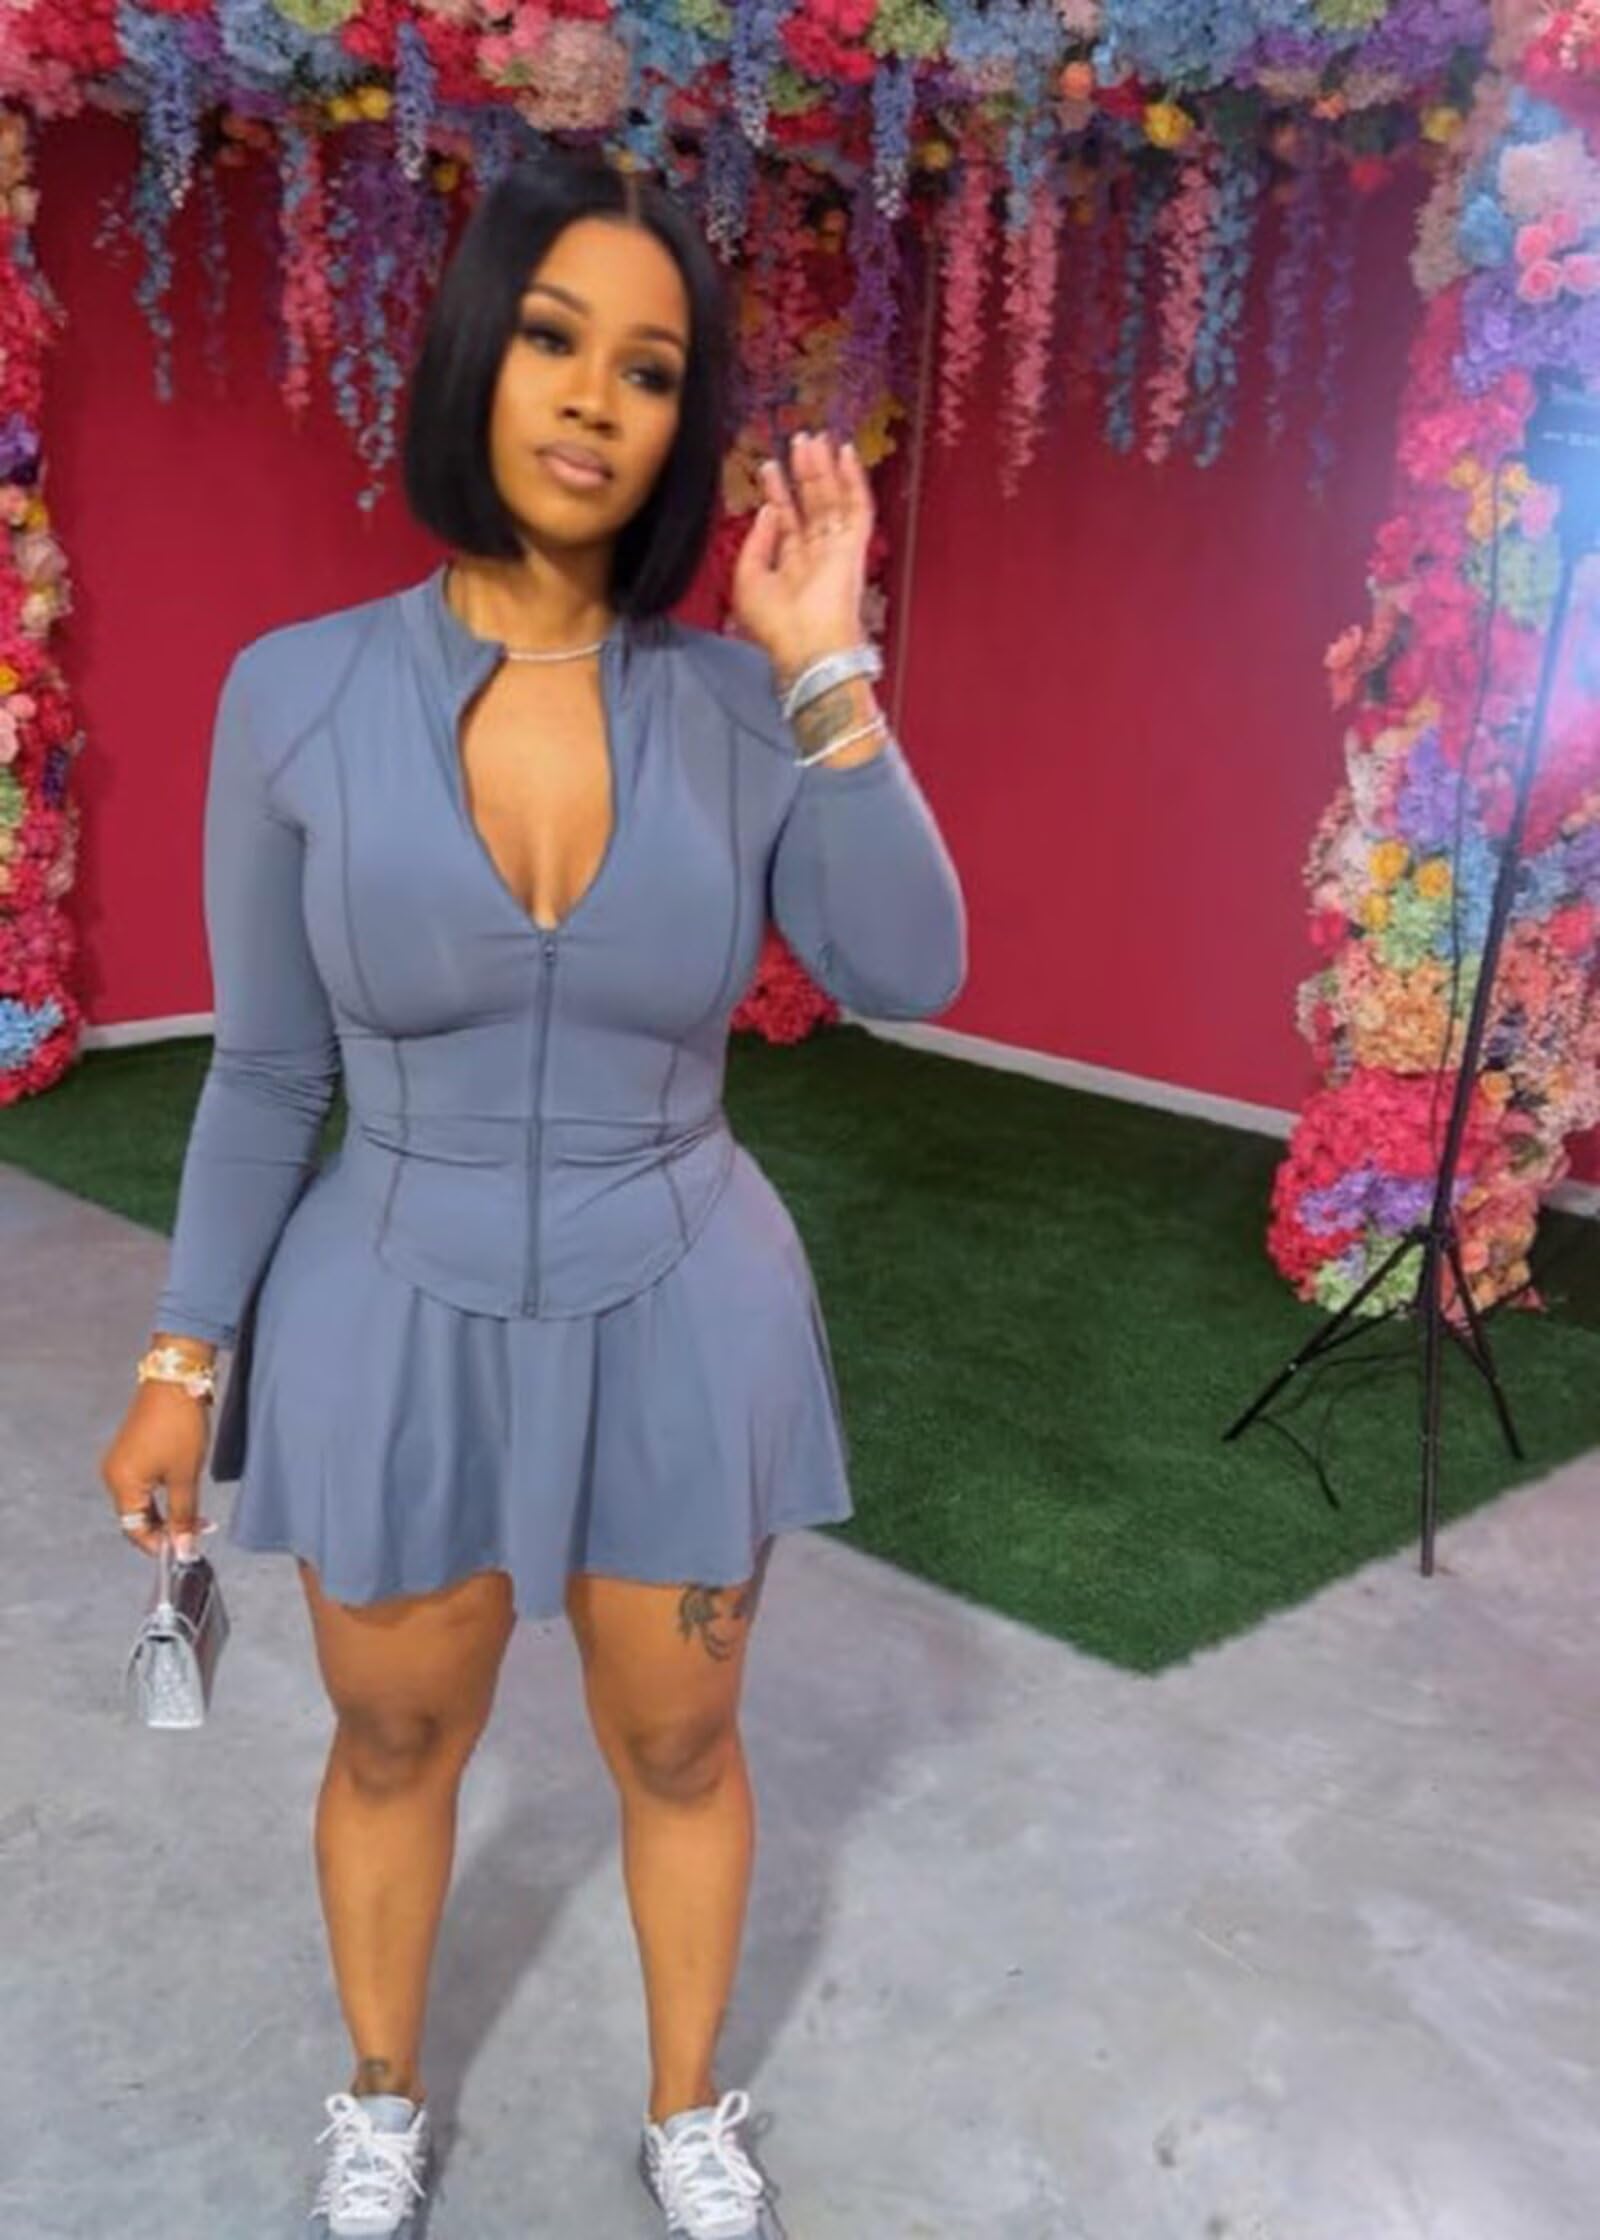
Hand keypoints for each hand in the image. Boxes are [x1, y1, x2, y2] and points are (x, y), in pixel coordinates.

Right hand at [99, 1384, 213, 1559]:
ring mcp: (121, 1462)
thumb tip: (183, 1547)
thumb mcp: (185, 1475)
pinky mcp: (131, 1452)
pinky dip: (163, 1494)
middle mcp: (114, 1475)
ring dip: (167, 1512)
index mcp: (121, 1483)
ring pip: (142, 1502)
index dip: (160, 1544)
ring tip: (196, 1514)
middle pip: (136, 1517)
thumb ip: (183, 1515)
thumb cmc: (178, 1423)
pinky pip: (143, 1484)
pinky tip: (184, 1494)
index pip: (135, 1529)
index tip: (185, 1549)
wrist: (176, 1380)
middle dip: (167, 1528)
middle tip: (197, 1532)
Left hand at [730, 431, 873, 683]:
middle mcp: (816, 556)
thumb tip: (768, 510)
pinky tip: (846, 455)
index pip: (787, 521)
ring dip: (825, 469)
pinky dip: (853, 481)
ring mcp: (838, 550)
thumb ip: (756, 543)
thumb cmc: (776, 624)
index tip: (769, 467)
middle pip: (812, 505)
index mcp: (792, 567)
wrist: (808, 647)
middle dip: (804, 473)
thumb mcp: (749, 580)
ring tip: (815, 439)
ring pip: (833, 501)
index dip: (778, 492)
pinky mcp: (855, 548)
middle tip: (799, 441)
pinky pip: (858, 507)